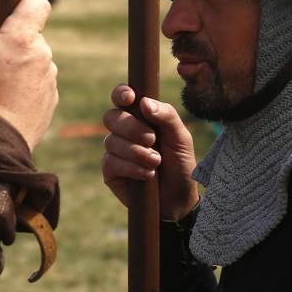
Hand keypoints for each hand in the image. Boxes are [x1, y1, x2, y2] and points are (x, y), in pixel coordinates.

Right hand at [0, 0, 57, 150]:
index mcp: (23, 38)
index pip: (38, 2)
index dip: (24, 0)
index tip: (9, 10)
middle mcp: (43, 54)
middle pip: (32, 34)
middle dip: (14, 40)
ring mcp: (50, 78)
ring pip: (36, 59)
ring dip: (21, 64)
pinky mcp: (52, 99)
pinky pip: (39, 81)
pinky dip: (26, 85)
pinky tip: (7, 100)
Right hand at [102, 85, 198, 220]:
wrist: (179, 198)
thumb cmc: (180, 164)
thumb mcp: (181, 137)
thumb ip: (166, 115)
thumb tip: (143, 102)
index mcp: (140, 117)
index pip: (122, 97)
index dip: (121, 93)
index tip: (130, 98)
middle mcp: (124, 131)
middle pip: (112, 117)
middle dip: (132, 127)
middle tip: (152, 139)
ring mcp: (115, 151)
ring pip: (111, 141)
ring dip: (137, 152)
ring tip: (156, 162)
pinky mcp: (110, 171)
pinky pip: (111, 161)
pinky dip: (131, 167)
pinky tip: (147, 174)